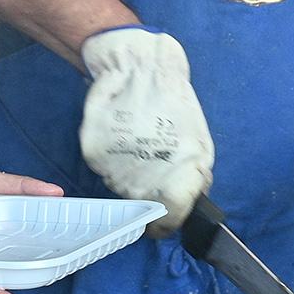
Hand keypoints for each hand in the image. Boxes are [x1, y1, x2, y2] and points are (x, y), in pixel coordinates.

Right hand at [78, 28, 213, 229]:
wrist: (138, 69)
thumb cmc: (175, 106)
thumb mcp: (200, 144)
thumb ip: (196, 180)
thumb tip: (190, 202)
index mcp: (175, 183)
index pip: (167, 223)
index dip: (166, 224)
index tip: (164, 219)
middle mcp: (141, 183)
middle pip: (142, 206)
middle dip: (149, 192)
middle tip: (154, 164)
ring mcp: (113, 170)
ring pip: (120, 187)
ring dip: (130, 174)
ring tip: (138, 144)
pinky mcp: (93, 155)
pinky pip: (103, 167)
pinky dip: (112, 157)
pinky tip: (122, 136)